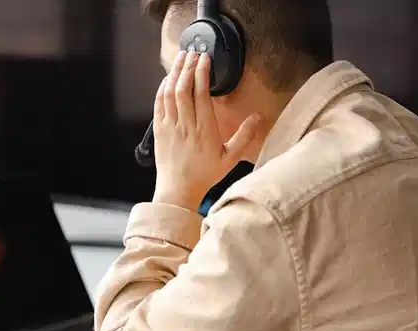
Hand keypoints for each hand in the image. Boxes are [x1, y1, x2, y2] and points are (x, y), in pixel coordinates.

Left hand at [152, 50, 260, 211]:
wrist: (178, 191)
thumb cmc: (204, 175)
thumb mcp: (230, 158)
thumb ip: (245, 136)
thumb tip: (258, 117)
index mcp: (205, 129)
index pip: (201, 93)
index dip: (202, 72)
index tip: (205, 58)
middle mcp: (186, 125)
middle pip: (184, 88)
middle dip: (188, 66)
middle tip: (193, 51)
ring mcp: (170, 126)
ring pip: (169, 92)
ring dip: (175, 72)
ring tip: (181, 57)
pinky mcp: (159, 130)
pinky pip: (159, 103)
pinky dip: (162, 88)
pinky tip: (168, 78)